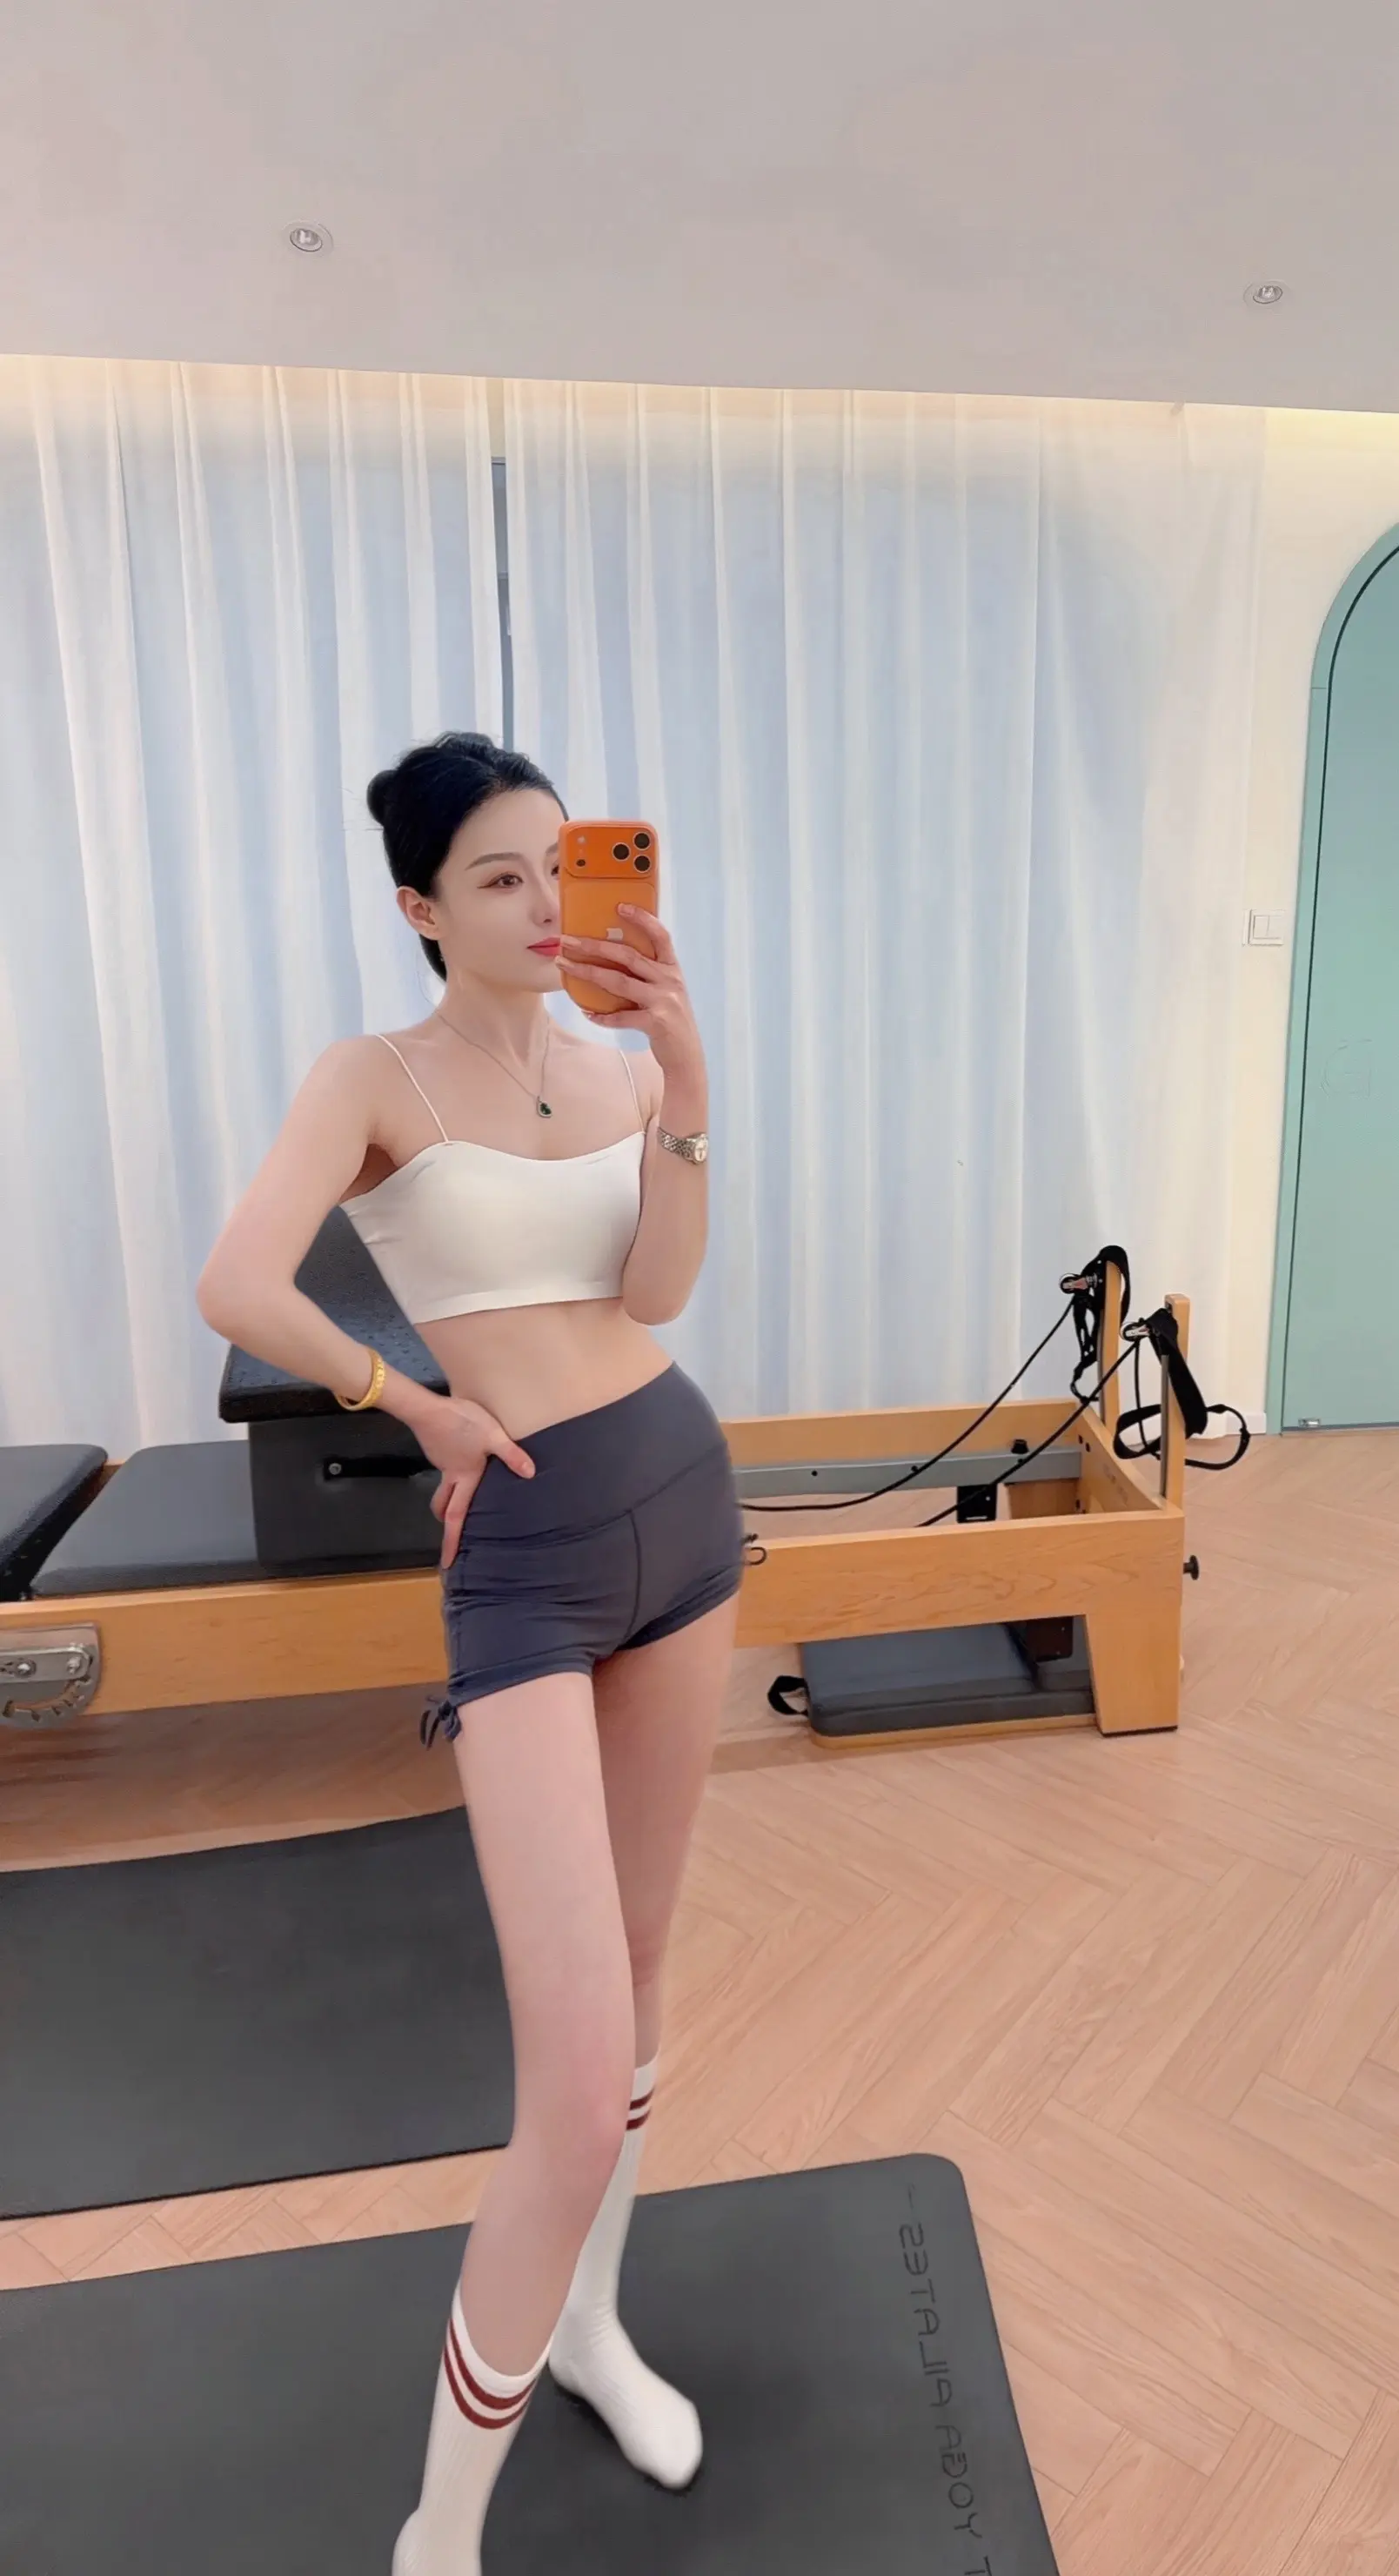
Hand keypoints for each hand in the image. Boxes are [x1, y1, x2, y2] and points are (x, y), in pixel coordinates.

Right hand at [414, 1394, 534, 1567]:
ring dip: (448, 1500)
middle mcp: (451, 1476)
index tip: (446, 1563)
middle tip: (452, 1534)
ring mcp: (442, 1463)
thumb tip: (530, 1473)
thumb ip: (511, 1454)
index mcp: (464, 1479)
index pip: (457, 1517)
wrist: (427, 1408)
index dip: (452, 1541)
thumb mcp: (493, 1436)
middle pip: (445, 1507)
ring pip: (444, 1489)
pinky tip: (465, 1463)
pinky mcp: (439, 1450)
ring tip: (461, 1502)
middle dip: (446, 1523)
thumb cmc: (462, 1423)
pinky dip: (452, 1477)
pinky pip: (446, 1471)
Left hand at [560, 909, 705, 1086]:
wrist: (687, 1056)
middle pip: (628, 955)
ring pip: (619, 981)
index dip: (642, 919)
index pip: (660, 936)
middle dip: (594, 945)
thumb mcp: (667, 991)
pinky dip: (603, 1016)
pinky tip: (588, 1013)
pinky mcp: (656, 1023)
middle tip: (568, 939)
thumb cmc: (672, 1021)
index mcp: (672, 969)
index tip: (620, 906)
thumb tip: (612, 959)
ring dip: (588, 973)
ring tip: (565, 966)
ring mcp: (663, 1001)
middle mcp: (669, 980)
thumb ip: (649, 975)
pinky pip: (622, 1017)